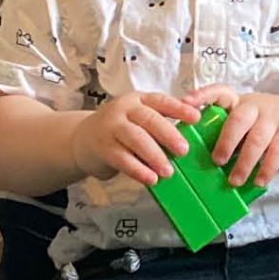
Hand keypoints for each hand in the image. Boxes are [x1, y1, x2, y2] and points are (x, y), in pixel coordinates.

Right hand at [71, 90, 204, 185]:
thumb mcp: (137, 119)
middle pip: (149, 120)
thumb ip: (159, 123)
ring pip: (136, 139)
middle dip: (168, 135)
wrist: (82, 139)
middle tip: (183, 150)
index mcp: (138, 100)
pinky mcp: (103, 148)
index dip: (179, 109)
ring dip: (154, 156)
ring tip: (168, 171)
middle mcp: (124, 110)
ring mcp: (111, 128)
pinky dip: (138, 170)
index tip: (196, 118)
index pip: (161, 101)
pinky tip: (151, 179)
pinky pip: (123, 159)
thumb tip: (191, 137)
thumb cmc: (120, 130)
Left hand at [190, 83, 278, 187]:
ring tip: (235, 180)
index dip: (203, 95)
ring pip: (257, 140)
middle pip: (239, 119)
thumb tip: (201, 158)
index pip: (221, 92)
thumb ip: (229, 130)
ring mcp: (275, 119)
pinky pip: (277, 153)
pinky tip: (258, 180)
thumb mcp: (248, 118)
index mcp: (240, 102)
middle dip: (226, 141)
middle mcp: (257, 106)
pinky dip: (266, 169)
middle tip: (217, 162)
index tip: (186, 102)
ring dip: (244, 163)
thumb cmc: (265, 122)